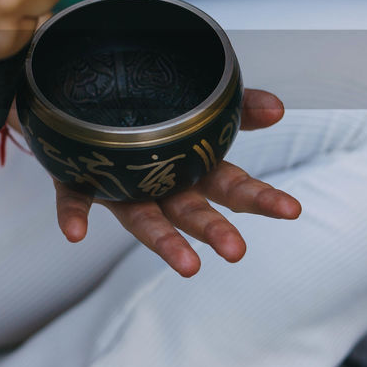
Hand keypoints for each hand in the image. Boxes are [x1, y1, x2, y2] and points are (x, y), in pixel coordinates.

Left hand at [52, 89, 299, 276]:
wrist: (85, 100)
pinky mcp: (78, 181)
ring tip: (188, 266)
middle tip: (237, 251)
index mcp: (192, 169)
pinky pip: (75, 200)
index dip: (261, 198)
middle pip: (193, 213)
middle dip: (215, 231)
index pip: (233, 186)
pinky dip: (74, 216)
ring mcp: (120, 188)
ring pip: (144, 221)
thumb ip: (236, 107)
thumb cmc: (151, 111)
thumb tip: (277, 107)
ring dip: (164, 243)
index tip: (291, 210)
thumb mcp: (198, 104)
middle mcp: (160, 187)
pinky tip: (76, 233)